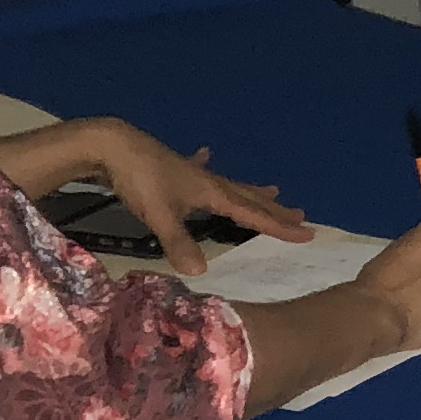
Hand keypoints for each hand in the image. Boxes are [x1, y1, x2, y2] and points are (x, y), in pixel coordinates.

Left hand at [0, 119, 308, 275]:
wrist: (113, 146)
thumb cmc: (139, 180)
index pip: (252, 214)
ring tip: (272, 191)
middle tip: (301, 215)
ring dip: (252, 192)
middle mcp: (208, 182)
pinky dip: (206, 165)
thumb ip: (180, 242)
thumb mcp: (159, 215)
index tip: (307, 233)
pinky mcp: (173, 169)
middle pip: (248, 198)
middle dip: (275, 210)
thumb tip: (202, 273)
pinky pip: (200, 170)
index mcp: (211, 193)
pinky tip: (205, 154)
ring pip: (230, 185)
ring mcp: (192, 174)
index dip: (279, 226)